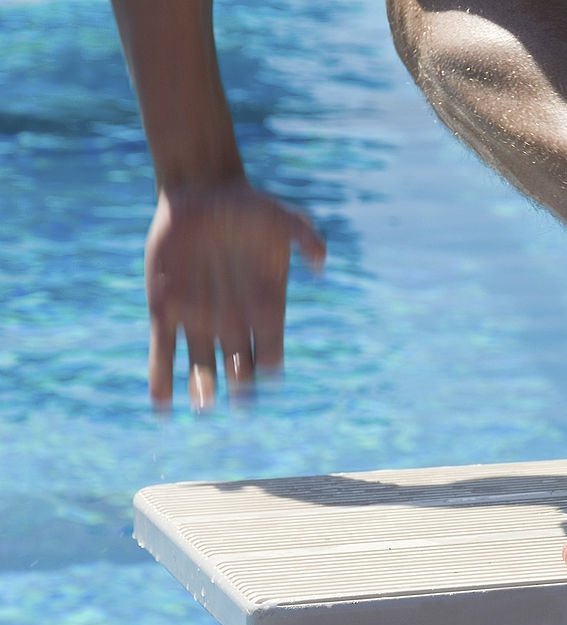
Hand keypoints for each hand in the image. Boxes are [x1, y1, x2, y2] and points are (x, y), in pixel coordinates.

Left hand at [145, 179, 325, 409]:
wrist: (201, 192)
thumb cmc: (248, 205)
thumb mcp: (283, 217)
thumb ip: (306, 237)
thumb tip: (321, 264)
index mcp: (265, 307)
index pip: (270, 351)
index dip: (270, 368)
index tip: (268, 376)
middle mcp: (233, 320)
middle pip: (238, 367)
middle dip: (239, 387)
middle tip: (240, 401)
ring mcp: (197, 317)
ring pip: (200, 367)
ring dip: (201, 389)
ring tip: (202, 407)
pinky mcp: (164, 309)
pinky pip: (162, 350)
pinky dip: (161, 378)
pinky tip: (161, 405)